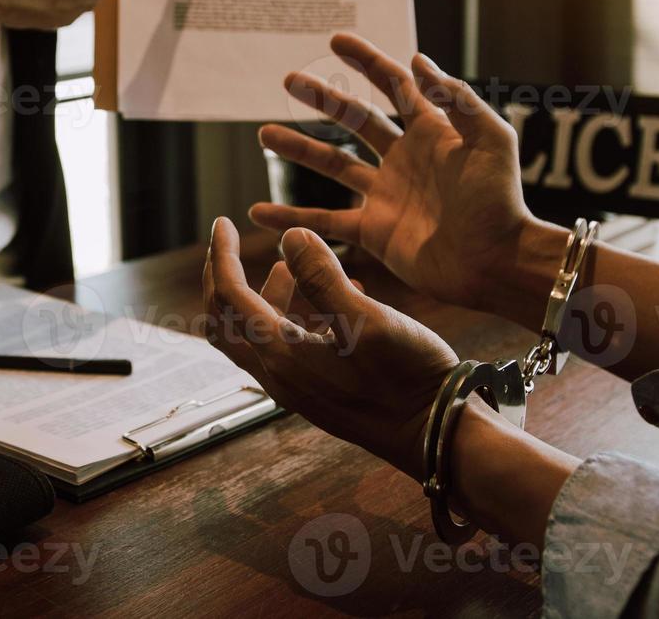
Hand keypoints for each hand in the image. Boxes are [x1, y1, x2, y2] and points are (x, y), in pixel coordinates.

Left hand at [202, 219, 458, 479]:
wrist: (438, 437)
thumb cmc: (407, 378)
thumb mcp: (368, 320)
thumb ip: (324, 277)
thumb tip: (289, 236)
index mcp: (281, 355)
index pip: (229, 296)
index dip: (221, 255)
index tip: (222, 222)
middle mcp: (279, 376)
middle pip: (224, 321)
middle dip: (220, 278)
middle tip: (226, 245)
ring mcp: (297, 389)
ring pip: (257, 335)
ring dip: (261, 296)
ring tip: (285, 267)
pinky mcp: (318, 394)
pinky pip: (287, 349)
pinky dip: (293, 316)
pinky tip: (334, 297)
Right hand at [250, 35, 554, 326]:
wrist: (498, 263)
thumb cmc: (501, 201)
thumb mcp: (491, 141)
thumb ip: (457, 99)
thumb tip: (416, 58)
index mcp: (431, 132)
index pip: (393, 86)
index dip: (366, 61)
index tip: (335, 41)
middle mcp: (403, 159)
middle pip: (354, 120)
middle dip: (323, 98)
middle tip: (288, 80)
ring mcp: (385, 195)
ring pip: (332, 166)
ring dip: (298, 149)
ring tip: (264, 134)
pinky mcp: (373, 232)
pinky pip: (324, 221)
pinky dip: (291, 218)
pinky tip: (259, 212)